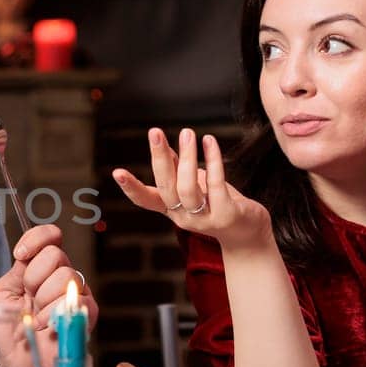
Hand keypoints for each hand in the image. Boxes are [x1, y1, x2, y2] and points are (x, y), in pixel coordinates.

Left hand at [0, 224, 98, 366]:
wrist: (15, 361)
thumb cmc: (9, 329)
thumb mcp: (4, 293)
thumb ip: (18, 270)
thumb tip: (27, 253)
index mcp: (41, 268)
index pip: (50, 237)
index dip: (37, 238)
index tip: (20, 254)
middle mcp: (62, 277)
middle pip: (57, 255)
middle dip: (34, 278)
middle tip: (28, 299)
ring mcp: (77, 294)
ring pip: (66, 276)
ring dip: (43, 299)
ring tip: (37, 316)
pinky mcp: (88, 314)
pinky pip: (77, 300)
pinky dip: (54, 314)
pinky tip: (45, 325)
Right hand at [114, 128, 272, 253]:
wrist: (248, 234)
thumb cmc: (219, 204)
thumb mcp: (195, 186)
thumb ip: (179, 170)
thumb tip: (164, 147)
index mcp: (171, 210)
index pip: (146, 201)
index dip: (131, 188)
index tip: (117, 172)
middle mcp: (183, 217)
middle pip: (167, 187)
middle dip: (160, 159)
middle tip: (155, 132)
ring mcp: (204, 219)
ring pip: (188, 188)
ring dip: (186, 158)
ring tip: (187, 133)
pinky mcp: (226, 215)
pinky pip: (216, 185)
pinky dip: (212, 160)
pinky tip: (209, 141)